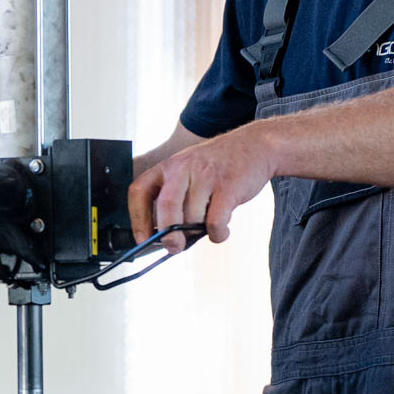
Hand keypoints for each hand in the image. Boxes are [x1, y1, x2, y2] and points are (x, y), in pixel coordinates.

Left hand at [127, 123, 277, 249]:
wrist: (256, 146)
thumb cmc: (219, 167)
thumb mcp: (190, 172)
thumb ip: (176, 199)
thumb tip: (167, 239)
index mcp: (168, 166)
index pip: (139, 192)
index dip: (137, 220)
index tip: (142, 240)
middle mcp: (183, 169)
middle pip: (166, 207)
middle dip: (168, 235)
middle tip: (174, 248)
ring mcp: (206, 176)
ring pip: (193, 218)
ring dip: (200, 232)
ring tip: (209, 227)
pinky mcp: (228, 187)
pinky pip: (215, 222)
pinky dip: (218, 234)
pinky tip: (222, 230)